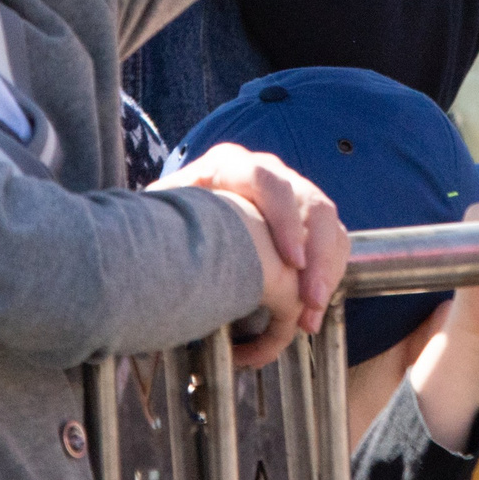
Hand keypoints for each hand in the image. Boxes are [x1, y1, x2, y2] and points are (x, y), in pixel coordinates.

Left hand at [154, 143, 350, 364]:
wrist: (189, 219)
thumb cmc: (173, 217)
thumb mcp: (165, 211)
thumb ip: (162, 216)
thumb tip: (144, 236)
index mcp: (229, 164)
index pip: (265, 181)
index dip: (283, 219)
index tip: (290, 262)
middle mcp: (270, 173)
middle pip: (309, 204)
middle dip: (316, 255)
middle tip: (308, 299)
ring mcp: (295, 194)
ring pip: (327, 226)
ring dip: (326, 271)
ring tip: (310, 315)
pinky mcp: (307, 221)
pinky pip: (334, 244)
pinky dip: (328, 277)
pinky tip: (310, 312)